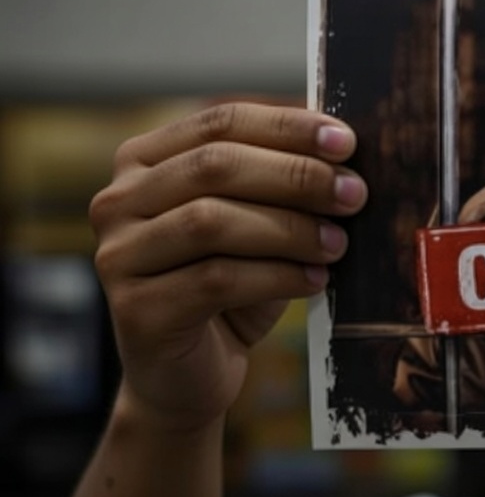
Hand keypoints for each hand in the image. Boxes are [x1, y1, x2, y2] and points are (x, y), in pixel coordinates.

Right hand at [89, 102, 366, 431]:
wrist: (191, 374)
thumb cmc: (232, 289)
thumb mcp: (259, 225)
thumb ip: (285, 186)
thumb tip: (347, 151)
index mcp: (146, 162)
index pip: (220, 122)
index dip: (287, 127)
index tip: (346, 141)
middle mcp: (119, 202)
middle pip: (215, 166)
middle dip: (295, 176)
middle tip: (353, 193)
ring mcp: (119, 256)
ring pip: (211, 222)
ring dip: (289, 229)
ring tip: (337, 243)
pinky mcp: (135, 310)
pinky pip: (215, 280)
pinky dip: (277, 276)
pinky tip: (315, 280)